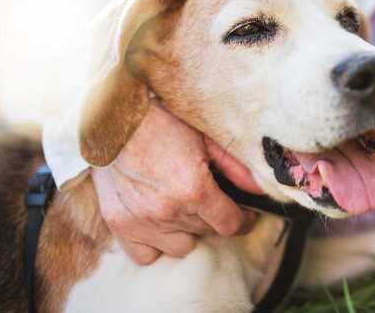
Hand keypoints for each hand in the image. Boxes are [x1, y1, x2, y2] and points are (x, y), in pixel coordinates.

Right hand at [92, 100, 261, 264]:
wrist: (114, 119)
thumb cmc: (162, 123)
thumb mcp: (206, 139)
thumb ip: (236, 168)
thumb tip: (260, 189)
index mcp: (194, 189)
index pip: (230, 225)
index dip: (243, 220)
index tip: (244, 214)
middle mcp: (168, 211)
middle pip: (207, 233)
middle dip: (214, 217)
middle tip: (208, 197)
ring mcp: (142, 221)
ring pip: (181, 246)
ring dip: (187, 230)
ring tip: (183, 207)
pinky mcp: (120, 225)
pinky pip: (147, 255)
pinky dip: (156, 244)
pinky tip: (160, 223)